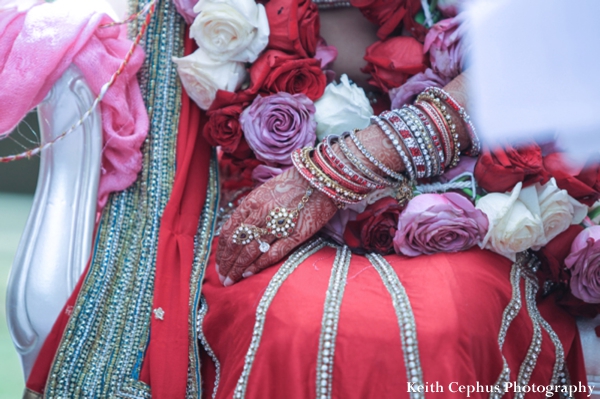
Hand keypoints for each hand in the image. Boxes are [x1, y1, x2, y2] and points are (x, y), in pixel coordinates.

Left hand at [215, 167, 337, 285]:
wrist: (321, 179)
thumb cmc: (293, 183)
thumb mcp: (265, 191)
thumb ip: (251, 209)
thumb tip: (237, 229)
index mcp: (252, 203)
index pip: (229, 231)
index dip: (221, 250)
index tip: (218, 263)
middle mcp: (261, 214)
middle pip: (236, 244)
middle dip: (227, 264)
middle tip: (222, 277)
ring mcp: (277, 226)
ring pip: (250, 251)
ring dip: (238, 268)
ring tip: (232, 280)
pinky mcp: (295, 235)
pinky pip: (272, 253)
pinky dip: (258, 265)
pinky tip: (249, 274)